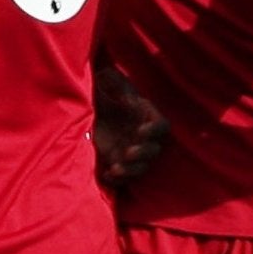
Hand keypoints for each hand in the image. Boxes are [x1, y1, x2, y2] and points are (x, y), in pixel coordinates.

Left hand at [95, 67, 167, 185]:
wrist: (90, 110)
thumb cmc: (104, 94)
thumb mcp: (107, 84)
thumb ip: (111, 80)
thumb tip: (107, 73)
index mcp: (146, 117)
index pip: (162, 126)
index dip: (154, 130)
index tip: (141, 131)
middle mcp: (142, 137)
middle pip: (154, 151)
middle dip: (143, 154)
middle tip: (128, 153)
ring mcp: (131, 151)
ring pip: (141, 168)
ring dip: (131, 171)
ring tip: (116, 169)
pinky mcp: (118, 162)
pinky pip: (124, 177)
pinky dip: (117, 180)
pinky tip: (106, 175)